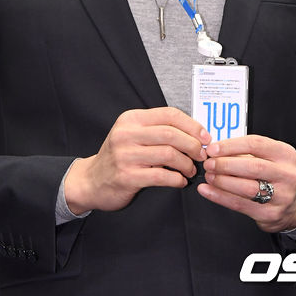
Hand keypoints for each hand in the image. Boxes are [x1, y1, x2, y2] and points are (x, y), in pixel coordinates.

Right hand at [65, 107, 210, 213]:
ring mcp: (125, 155)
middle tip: (201, 155)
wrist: (91, 180)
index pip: (169, 114)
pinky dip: (176, 179)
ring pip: (168, 154)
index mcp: (131, 119)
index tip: (205, 136)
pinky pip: (161, 176)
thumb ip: (157, 129)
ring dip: (186, 164)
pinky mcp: (127, 176)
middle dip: (193, 145)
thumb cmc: (119, 157)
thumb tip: (194, 132)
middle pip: (171, 133)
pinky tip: (180, 181)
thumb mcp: (133, 134)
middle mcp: (127, 134)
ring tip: (190, 170)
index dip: (191, 125)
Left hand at [198, 134, 295, 231]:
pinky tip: (209, 191)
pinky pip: (241, 205)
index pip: (255, 144)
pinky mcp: (271, 214)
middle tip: (209, 163)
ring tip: (209, 176)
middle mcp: (287, 174)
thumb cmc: (275, 176)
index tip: (213, 149)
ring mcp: (281, 196)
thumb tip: (216, 151)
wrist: (292, 207)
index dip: (231, 146)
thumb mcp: (269, 158)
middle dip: (225, 164)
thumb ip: (246, 153)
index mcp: (285, 154)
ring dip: (222, 181)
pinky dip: (221, 197)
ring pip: (247, 188)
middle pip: (253, 166)